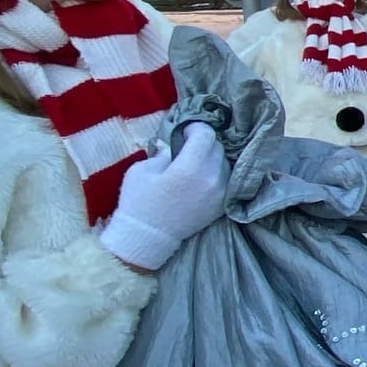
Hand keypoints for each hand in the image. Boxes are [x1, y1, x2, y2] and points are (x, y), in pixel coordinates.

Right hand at [99, 123, 226, 271]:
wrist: (148, 237)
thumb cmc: (139, 202)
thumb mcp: (142, 170)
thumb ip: (164, 151)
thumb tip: (175, 143)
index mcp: (189, 168)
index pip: (206, 134)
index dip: (195, 128)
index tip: (184, 133)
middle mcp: (211, 178)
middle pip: (217, 147)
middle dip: (203, 142)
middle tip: (187, 147)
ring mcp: (221, 193)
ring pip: (225, 162)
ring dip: (211, 158)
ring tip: (194, 164)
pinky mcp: (223, 205)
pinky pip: (226, 179)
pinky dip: (216, 173)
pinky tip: (201, 177)